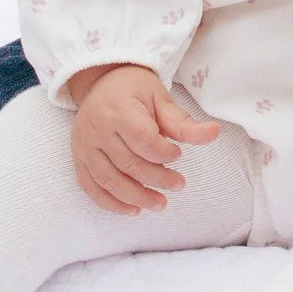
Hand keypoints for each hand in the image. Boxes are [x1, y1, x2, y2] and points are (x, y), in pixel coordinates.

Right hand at [66, 63, 221, 212]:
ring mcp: (84, 146)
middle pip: (128, 164)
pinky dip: (111, 203)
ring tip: (160, 204)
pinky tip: (133, 209)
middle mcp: (96, 129)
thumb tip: (214, 133)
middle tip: (178, 184)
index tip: (177, 154)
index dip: (164, 154)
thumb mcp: (161, 99)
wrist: (101, 82)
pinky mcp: (78, 159)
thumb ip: (184, 122)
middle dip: (157, 179)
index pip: (143, 141)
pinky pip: (91, 187)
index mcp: (118, 110)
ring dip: (136, 197)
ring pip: (109, 181)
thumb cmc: (134, 90)